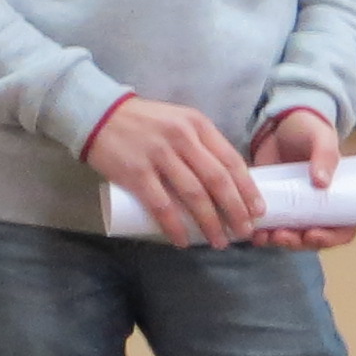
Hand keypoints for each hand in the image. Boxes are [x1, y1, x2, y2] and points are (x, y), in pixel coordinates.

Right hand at [84, 95, 263, 245]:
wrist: (98, 114)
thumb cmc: (143, 122)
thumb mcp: (178, 121)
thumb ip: (199, 144)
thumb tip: (224, 181)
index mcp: (197, 124)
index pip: (230, 160)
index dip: (247, 188)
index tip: (257, 211)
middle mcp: (182, 137)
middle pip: (217, 180)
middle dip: (235, 210)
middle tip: (243, 232)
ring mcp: (159, 155)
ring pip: (194, 195)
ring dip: (210, 223)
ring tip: (219, 241)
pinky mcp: (136, 172)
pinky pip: (162, 205)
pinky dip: (175, 226)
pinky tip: (183, 240)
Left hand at [245, 106, 353, 250]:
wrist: (279, 125)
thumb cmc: (308, 130)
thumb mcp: (321, 137)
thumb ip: (325, 155)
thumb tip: (322, 182)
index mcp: (338, 198)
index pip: (342, 230)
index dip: (330, 238)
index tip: (312, 234)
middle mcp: (317, 209)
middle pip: (313, 240)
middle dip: (297, 243)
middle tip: (281, 236)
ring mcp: (294, 210)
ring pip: (291, 238)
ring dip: (279, 242)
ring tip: (264, 236)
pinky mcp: (273, 206)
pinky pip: (271, 228)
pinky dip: (263, 234)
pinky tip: (253, 233)